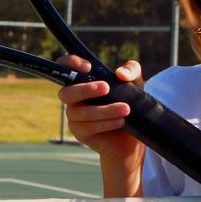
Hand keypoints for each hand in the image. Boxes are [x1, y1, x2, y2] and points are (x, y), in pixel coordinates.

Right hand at [56, 56, 145, 187]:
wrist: (132, 137)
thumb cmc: (129, 105)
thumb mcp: (135, 85)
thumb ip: (131, 71)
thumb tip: (120, 73)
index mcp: (83, 81)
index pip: (65, 66)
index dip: (70, 63)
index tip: (88, 67)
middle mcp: (74, 98)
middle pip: (66, 93)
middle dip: (85, 90)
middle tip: (106, 88)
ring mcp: (75, 115)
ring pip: (80, 112)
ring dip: (104, 110)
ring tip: (125, 109)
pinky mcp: (80, 132)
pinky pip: (87, 127)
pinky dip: (105, 123)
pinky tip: (120, 121)